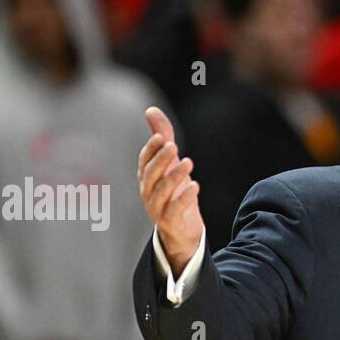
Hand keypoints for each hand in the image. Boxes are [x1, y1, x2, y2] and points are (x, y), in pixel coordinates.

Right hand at [137, 106, 202, 274]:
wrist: (181, 229)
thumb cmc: (173, 192)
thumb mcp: (170, 163)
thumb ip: (162, 136)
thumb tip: (151, 110)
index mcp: (146, 177)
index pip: (144, 161)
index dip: (151, 149)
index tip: (161, 137)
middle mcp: (148, 192)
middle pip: (150, 174)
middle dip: (161, 160)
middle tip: (173, 146)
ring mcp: (156, 208)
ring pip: (161, 192)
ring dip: (174, 176)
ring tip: (188, 163)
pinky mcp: (170, 222)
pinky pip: (174, 210)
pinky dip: (184, 198)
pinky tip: (195, 186)